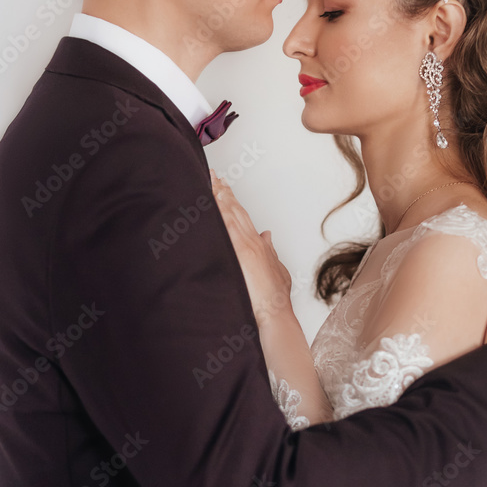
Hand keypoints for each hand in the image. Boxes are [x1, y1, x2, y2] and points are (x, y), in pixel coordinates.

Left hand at [210, 171, 292, 326]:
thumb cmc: (274, 299)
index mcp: (259, 244)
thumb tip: (266, 235)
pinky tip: (213, 200)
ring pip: (230, 213)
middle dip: (224, 191)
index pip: (243, 216)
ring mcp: (246, 245)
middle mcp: (253, 241)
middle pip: (236, 210)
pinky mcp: (241, 252)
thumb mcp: (276, 270)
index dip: (233, 201)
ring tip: (210, 180)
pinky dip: (220, 211)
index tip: (224, 188)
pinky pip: (227, 225)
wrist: (274, 311)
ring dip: (220, 195)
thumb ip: (270, 251)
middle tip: (213, 175)